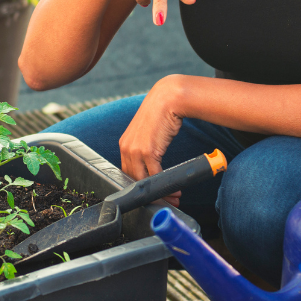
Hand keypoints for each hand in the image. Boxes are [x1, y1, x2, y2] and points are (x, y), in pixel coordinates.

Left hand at [118, 76, 186, 205]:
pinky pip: (154, 175)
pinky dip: (165, 185)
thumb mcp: (148, 132)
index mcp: (125, 144)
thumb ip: (146, 146)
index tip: (153, 194)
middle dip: (150, 194)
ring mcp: (135, 150)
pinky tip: (175, 189)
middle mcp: (126, 148)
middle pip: (134, 180)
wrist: (168, 98)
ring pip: (144, 181)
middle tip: (166, 201)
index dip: (141, 186)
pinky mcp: (147, 151)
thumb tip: (153, 162)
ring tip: (173, 198)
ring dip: (160, 193)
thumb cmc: (161, 113)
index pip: (128, 172)